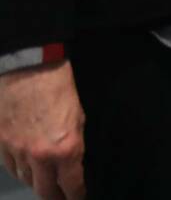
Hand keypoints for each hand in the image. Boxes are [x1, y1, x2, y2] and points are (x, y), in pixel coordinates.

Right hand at [0, 60, 85, 198]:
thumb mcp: (79, 118)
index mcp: (65, 150)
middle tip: (61, 198)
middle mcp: (39, 157)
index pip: (71, 185)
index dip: (76, 195)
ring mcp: (16, 152)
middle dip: (55, 197)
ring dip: (36, 182)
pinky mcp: (0, 145)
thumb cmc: (60, 88)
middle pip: (45, 191)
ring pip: (25, 179)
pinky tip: (26, 167)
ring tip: (44, 182)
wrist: (29, 69)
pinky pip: (9, 167)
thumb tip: (73, 162)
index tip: (79, 197)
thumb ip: (75, 144)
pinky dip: (19, 169)